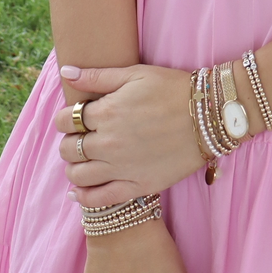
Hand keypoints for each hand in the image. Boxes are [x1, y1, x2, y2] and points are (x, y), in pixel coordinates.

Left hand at [55, 64, 204, 207]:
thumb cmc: (172, 88)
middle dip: (68, 142)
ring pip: (78, 176)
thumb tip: (66, 71)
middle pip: (68, 149)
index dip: (64, 118)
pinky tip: (80, 191)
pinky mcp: (137, 186)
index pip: (66, 120)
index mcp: (107, 112)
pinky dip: (84, 198)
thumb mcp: (135, 74)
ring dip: (73, 168)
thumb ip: (97, 76)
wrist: (208, 114)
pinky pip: (100, 200)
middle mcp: (109, 142)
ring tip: (82, 160)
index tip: (71, 117)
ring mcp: (122, 168)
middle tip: (78, 138)